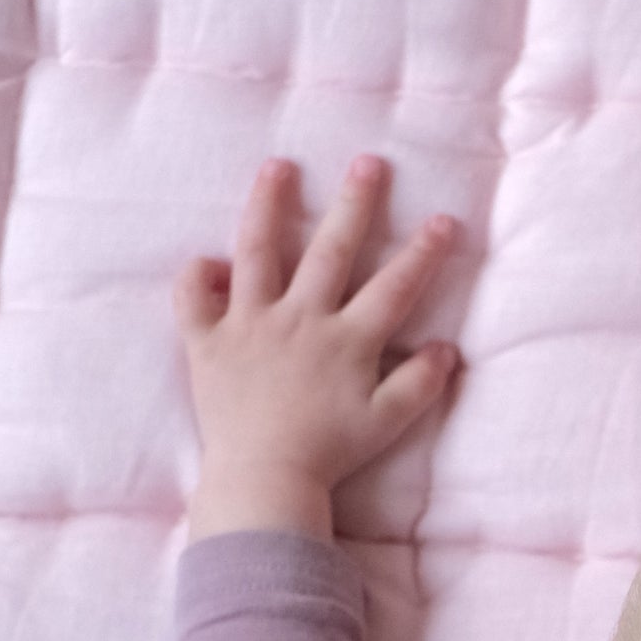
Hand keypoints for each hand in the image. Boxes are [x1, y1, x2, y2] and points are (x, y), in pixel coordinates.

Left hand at [176, 154, 462, 540]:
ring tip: (278, 167)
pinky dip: (198, 276)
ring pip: (257, 251)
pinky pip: (193, 299)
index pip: (394, 287)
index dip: (423, 253)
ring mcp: (250, 325)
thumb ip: (419, 384)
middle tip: (370, 163)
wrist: (264, 477)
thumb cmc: (329, 453)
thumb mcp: (386, 423)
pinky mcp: (207, 342)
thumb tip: (447, 349)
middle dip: (356, 204)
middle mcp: (300, 319)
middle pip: (331, 250)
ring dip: (269, 205)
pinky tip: (209, 262)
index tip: (444, 220)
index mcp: (346, 340)